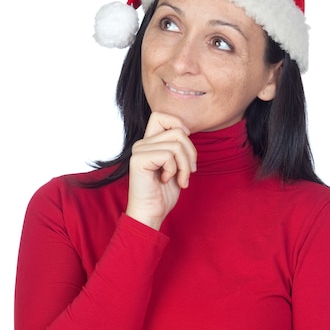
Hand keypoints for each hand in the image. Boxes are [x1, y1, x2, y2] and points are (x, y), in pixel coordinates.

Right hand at [126, 112, 196, 229]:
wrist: (151, 214)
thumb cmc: (163, 194)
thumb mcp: (176, 165)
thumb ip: (177, 147)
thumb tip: (186, 131)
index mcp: (149, 143)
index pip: (161, 115)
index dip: (178, 125)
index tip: (185, 148)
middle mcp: (142, 144)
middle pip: (177, 131)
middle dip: (191, 152)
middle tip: (189, 171)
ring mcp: (139, 151)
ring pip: (176, 144)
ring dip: (185, 165)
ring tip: (181, 179)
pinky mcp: (138, 160)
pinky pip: (168, 155)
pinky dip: (174, 170)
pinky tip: (167, 180)